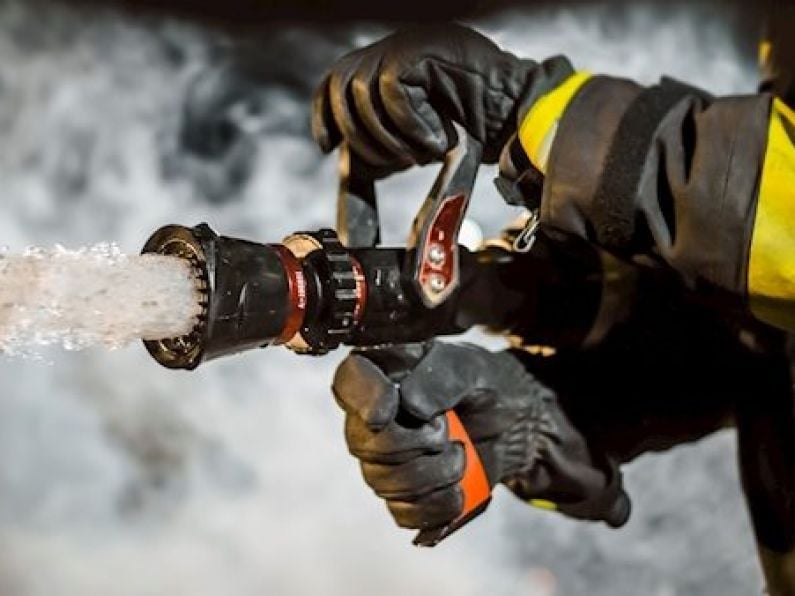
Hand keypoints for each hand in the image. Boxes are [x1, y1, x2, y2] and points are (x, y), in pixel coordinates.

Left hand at [312, 24, 572, 175]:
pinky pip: (390, 87)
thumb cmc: (477, 130)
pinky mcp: (425, 47)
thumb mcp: (416, 140)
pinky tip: (436, 139)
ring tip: (421, 152)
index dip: (326, 114)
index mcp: (394, 64)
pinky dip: (408, 124)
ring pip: (361, 89)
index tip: (328, 146)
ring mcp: (412, 42)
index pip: (338, 78)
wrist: (523, 118)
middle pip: (342, 84)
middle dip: (360, 135)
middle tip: (398, 161)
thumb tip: (348, 168)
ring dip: (388, 135)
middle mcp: (399, 47)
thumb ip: (382, 144)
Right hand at [332, 341, 629, 530]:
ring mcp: (381, 461)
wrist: (509, 422)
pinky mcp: (402, 495)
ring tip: (461, 456)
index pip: (349, 382)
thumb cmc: (481, 383)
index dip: (363, 399)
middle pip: (364, 443)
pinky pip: (404, 513)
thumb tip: (409, 407)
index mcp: (381, 373)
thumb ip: (440, 378)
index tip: (389, 412)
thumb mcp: (469, 367)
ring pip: (383, 482)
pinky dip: (436, 506)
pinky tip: (458, 491)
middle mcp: (369, 418)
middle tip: (449, 431)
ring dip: (432, 474)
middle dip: (414, 443)